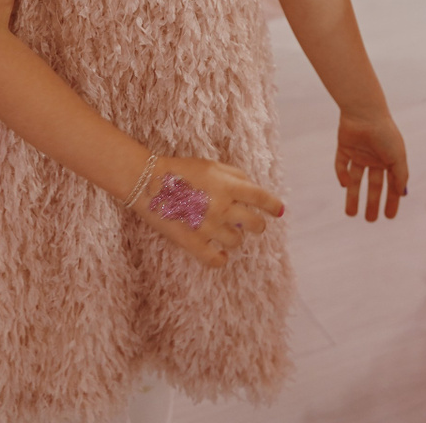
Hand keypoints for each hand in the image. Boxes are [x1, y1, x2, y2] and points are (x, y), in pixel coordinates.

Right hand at [133, 155, 282, 269]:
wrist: (147, 183)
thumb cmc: (181, 171)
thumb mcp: (211, 166)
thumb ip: (236, 176)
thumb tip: (253, 190)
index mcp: (227, 186)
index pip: (261, 198)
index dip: (273, 206)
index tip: (278, 211)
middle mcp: (221, 207)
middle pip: (254, 224)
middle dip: (257, 224)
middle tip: (252, 224)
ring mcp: (207, 227)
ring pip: (236, 242)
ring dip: (235, 237)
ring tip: (224, 231)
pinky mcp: (192, 242)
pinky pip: (216, 260)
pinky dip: (221, 258)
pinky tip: (219, 252)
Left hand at [336, 111, 407, 221]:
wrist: (364, 112)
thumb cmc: (384, 134)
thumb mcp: (397, 157)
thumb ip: (400, 175)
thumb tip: (402, 194)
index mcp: (389, 159)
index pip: (391, 184)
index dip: (391, 200)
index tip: (389, 216)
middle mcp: (374, 158)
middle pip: (373, 185)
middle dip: (372, 202)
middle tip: (370, 220)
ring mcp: (359, 153)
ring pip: (355, 180)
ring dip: (353, 197)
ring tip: (351, 214)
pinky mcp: (344, 148)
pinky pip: (341, 165)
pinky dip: (342, 175)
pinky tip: (345, 184)